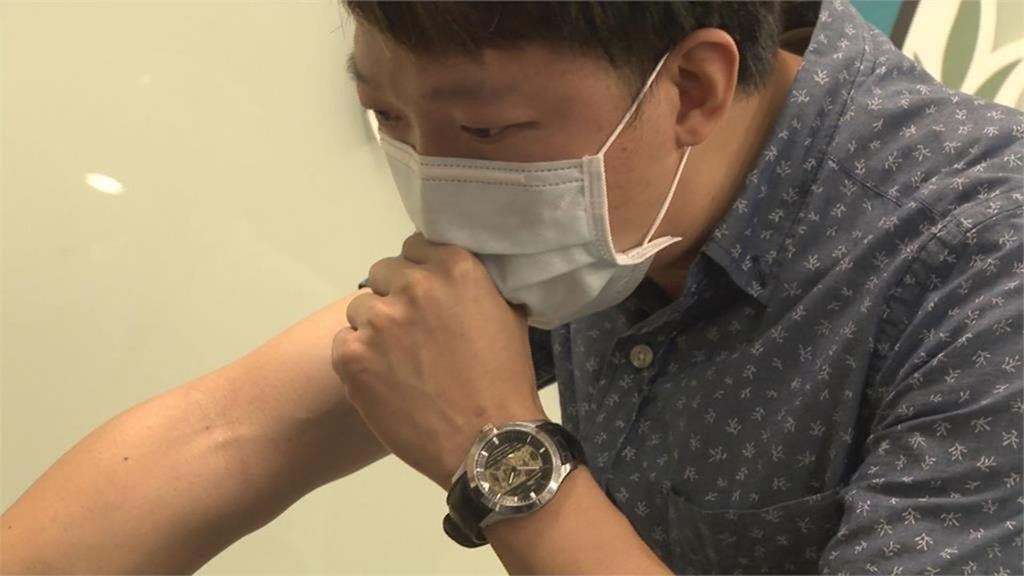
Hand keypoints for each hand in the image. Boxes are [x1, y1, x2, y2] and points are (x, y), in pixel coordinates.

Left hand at [331, 233, 546, 489]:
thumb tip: (454, 276)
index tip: (428, 297)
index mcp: (454, 267)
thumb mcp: (508, 314)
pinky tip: (383, 380)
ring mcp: (378, 321)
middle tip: (413, 333)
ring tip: (399, 362)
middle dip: (395, 296)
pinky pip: (344, 343)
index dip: (420, 272)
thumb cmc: (505, 379)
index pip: (415, 248)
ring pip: (361, 309)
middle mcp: (412, 285)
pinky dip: (359, 359)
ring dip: (376, 329)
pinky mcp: (352, 356)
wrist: (487, 442)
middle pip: (383, 273)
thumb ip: (476, 286)